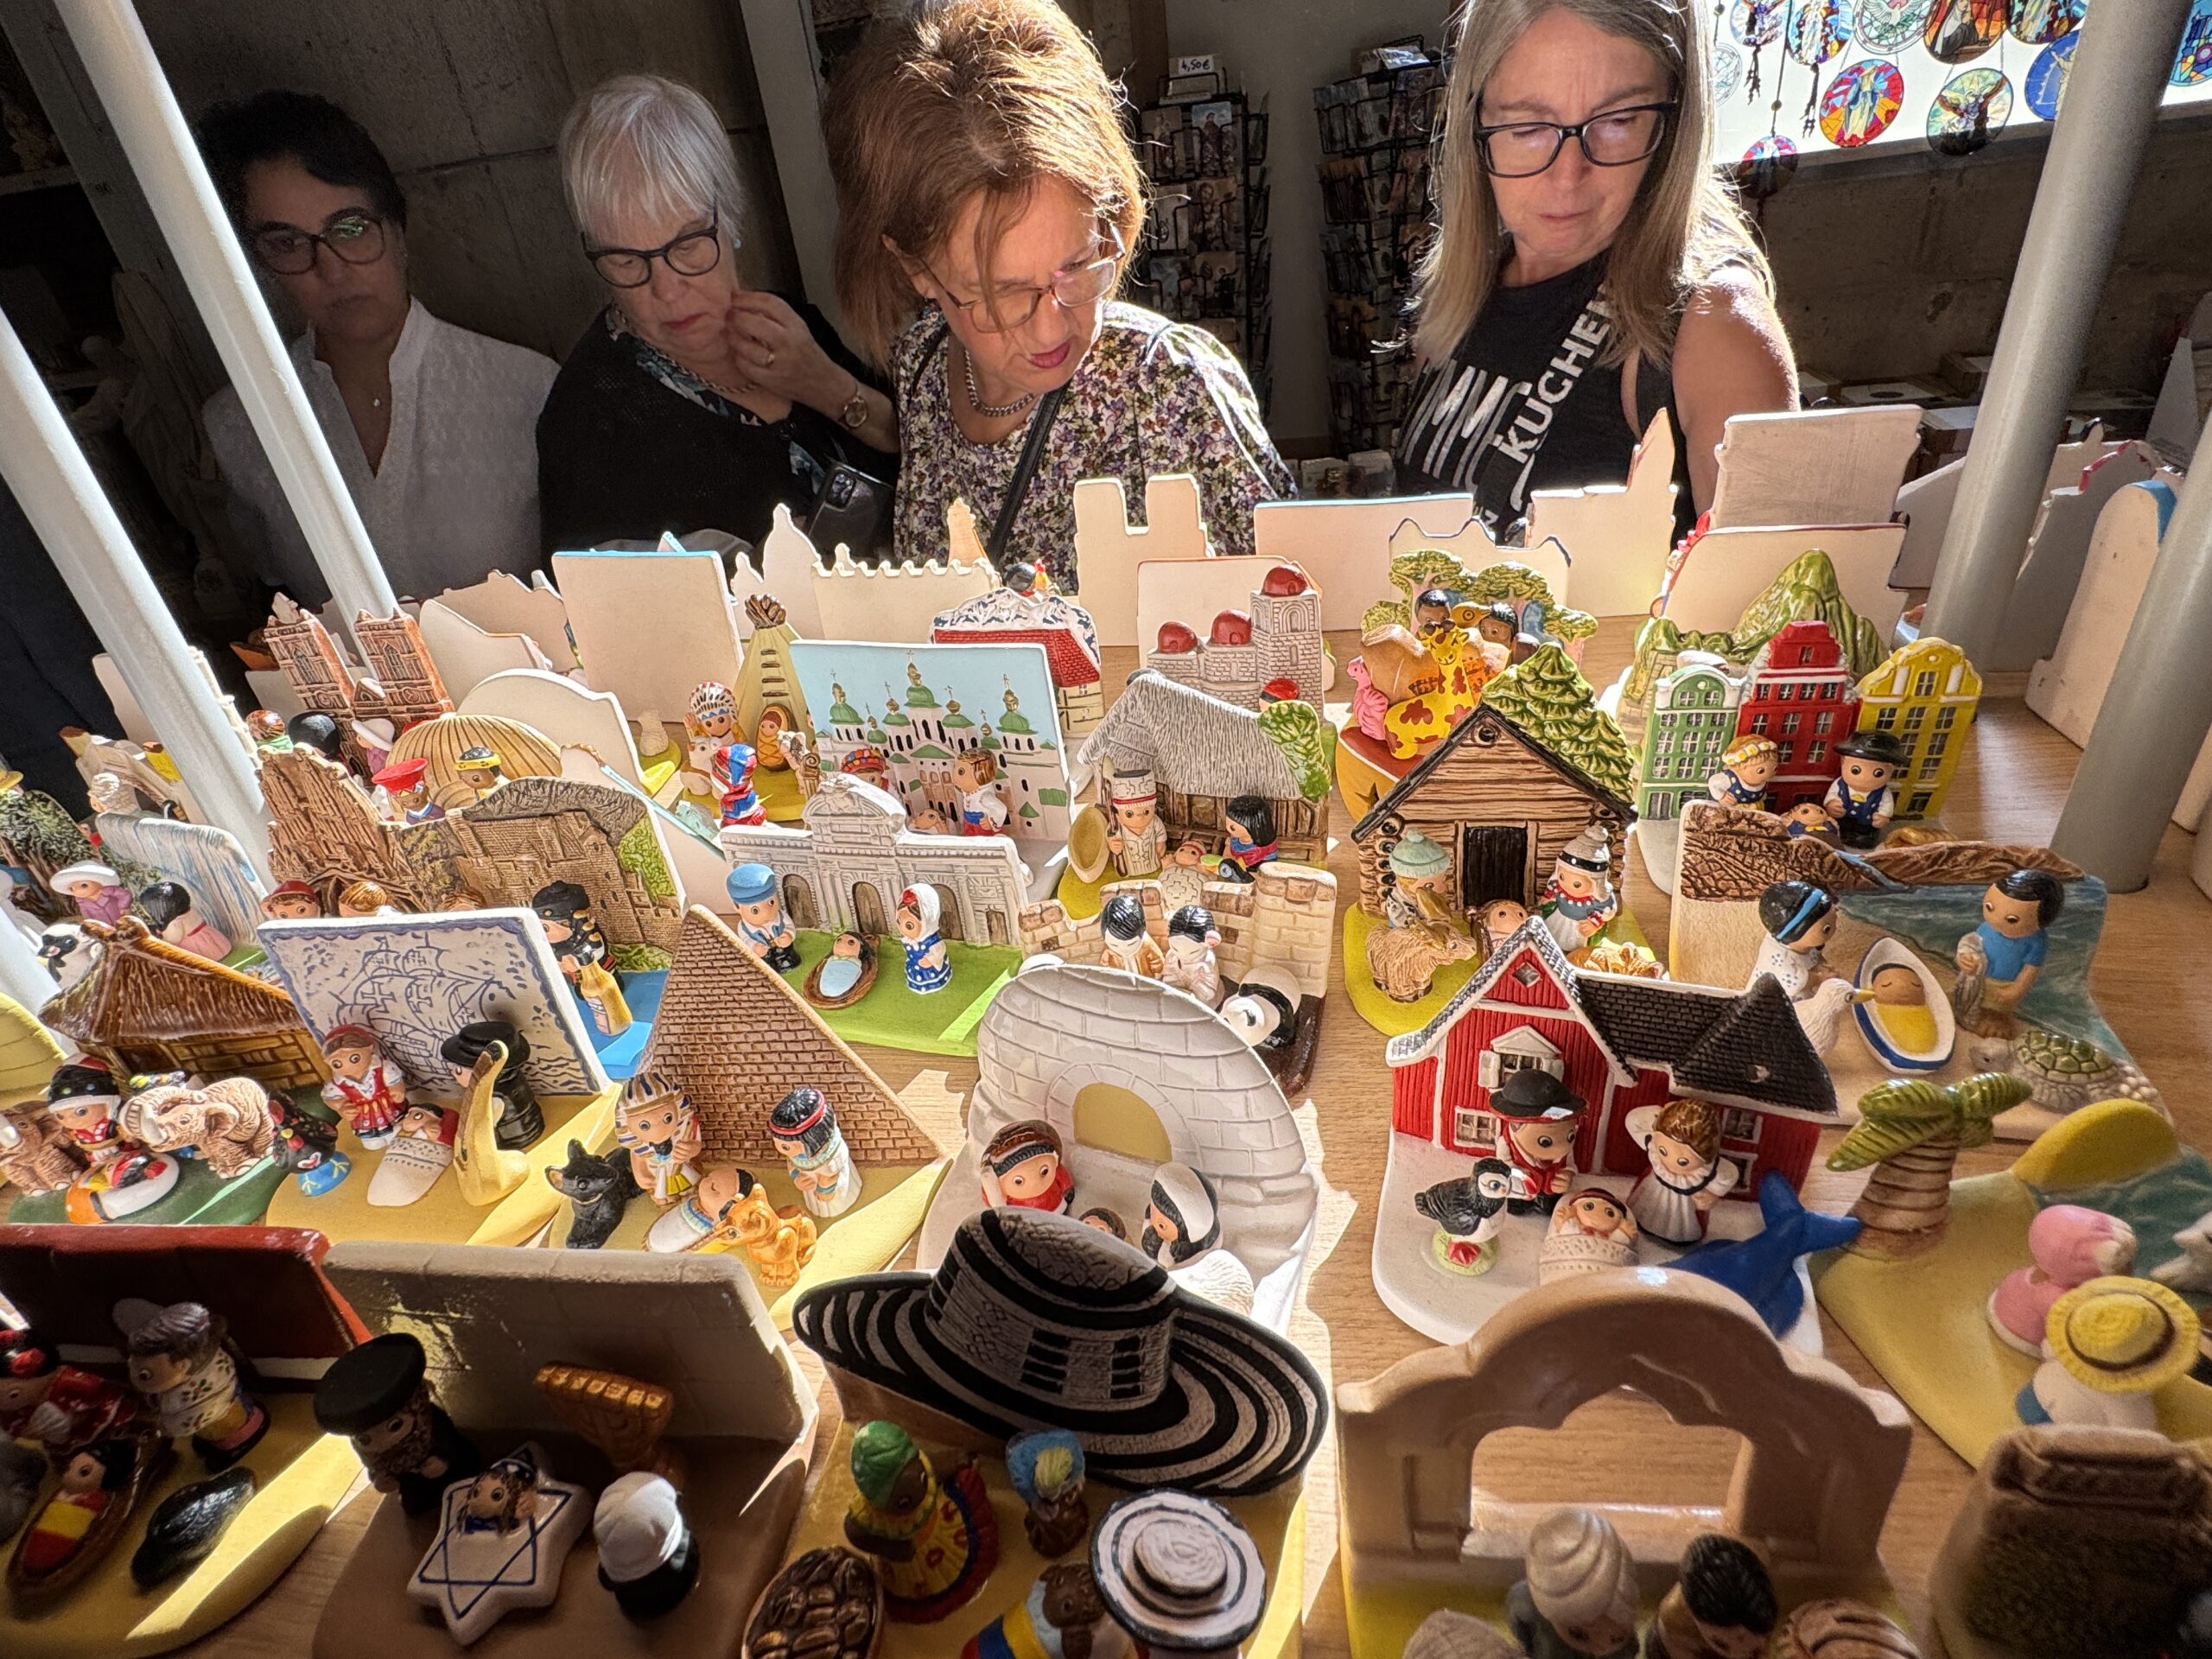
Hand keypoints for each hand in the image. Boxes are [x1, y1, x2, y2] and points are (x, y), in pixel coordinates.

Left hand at [726, 290, 840, 410]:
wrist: (823, 384)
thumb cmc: (808, 354)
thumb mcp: (799, 328)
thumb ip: (776, 316)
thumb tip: (744, 303)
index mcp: (796, 326)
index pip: (770, 304)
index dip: (748, 298)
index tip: (735, 297)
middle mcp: (788, 342)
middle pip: (755, 324)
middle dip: (737, 317)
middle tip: (728, 315)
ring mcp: (779, 363)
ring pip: (747, 347)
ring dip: (733, 337)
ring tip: (730, 332)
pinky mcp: (771, 380)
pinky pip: (746, 366)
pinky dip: (738, 357)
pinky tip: (739, 352)